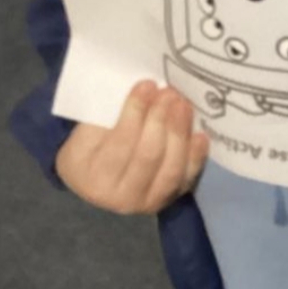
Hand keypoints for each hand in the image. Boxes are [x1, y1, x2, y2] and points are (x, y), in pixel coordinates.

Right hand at [55, 80, 208, 213]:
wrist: (100, 182)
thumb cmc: (93, 148)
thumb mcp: (87, 132)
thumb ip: (107, 113)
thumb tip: (142, 90)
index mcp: (90, 176)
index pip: (118, 143)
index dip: (135, 112)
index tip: (147, 85)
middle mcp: (117, 197)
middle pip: (147, 156)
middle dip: (161, 120)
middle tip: (169, 93)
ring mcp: (146, 203)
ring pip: (170, 170)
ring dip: (180, 133)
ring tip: (183, 106)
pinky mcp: (169, 201)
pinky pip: (186, 179)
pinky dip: (196, 156)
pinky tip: (200, 134)